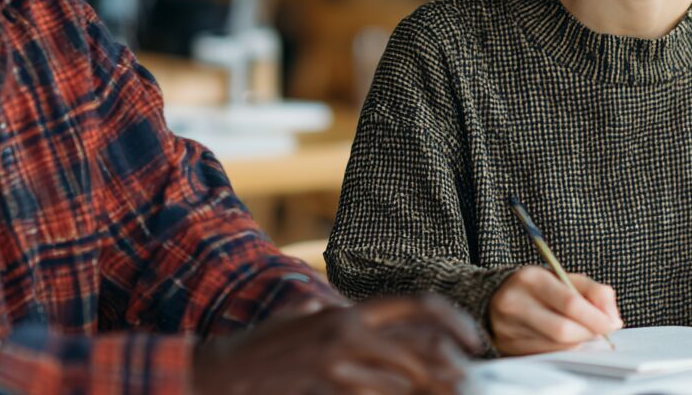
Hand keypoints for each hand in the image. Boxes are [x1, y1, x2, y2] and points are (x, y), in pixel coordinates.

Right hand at [192, 294, 480, 394]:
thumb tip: (366, 322)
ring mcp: (339, 364)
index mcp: (348, 313)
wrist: (220, 375)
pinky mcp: (329, 388)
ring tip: (452, 394)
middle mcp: (348, 332)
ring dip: (435, 389)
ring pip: (409, 379)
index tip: (471, 340)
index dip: (453, 322)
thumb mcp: (305, 322)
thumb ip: (337, 320)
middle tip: (469, 381)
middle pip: (424, 347)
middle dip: (454, 367)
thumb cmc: (262, 351)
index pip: (418, 307)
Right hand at [487, 266, 622, 355]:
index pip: (571, 303)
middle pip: (564, 330)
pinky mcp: (508, 347)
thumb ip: (592, 290)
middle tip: (601, 330)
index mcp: (530, 279)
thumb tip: (613, 317)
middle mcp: (515, 303)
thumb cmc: (535, 287)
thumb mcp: (561, 276)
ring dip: (578, 342)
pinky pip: (547, 355)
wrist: (494, 296)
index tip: (612, 322)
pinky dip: (563, 349)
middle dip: (590, 333)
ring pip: (557, 346)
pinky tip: (563, 339)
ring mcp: (508, 328)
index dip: (597, 317)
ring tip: (580, 330)